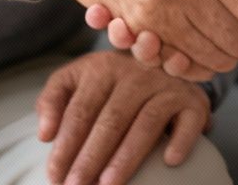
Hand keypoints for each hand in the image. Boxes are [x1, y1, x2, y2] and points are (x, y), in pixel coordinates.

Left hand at [35, 51, 207, 184]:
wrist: (164, 64)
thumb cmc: (112, 83)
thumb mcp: (79, 80)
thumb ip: (53, 99)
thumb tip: (45, 133)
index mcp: (103, 68)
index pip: (81, 110)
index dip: (66, 144)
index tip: (54, 174)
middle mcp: (136, 74)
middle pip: (111, 121)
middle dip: (90, 158)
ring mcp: (166, 87)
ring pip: (146, 124)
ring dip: (127, 157)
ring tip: (108, 184)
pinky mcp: (192, 101)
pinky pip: (188, 122)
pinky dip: (179, 141)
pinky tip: (168, 162)